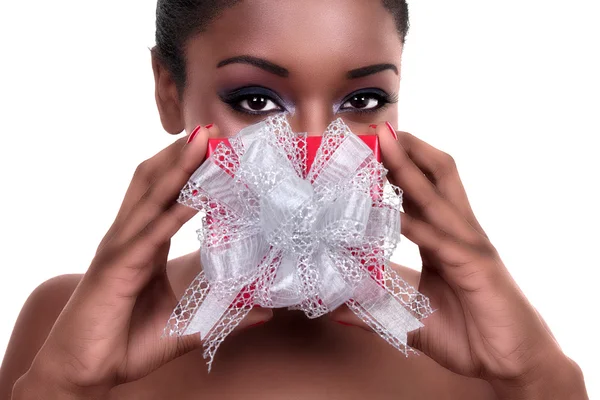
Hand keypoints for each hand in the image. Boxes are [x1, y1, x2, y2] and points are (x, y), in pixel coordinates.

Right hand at [20, 125, 271, 396]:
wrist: (87, 371)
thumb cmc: (128, 342)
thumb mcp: (186, 324)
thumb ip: (225, 315)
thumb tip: (266, 310)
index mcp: (144, 243)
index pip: (165, 194)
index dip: (187, 169)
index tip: (217, 149)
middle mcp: (130, 236)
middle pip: (153, 180)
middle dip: (181, 152)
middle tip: (212, 128)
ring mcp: (122, 247)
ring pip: (149, 194)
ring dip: (176, 165)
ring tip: (202, 139)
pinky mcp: (118, 266)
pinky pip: (150, 231)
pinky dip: (173, 210)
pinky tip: (194, 196)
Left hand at [330, 122, 586, 396]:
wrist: (509, 360)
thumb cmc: (468, 333)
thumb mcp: (412, 318)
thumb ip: (376, 310)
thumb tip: (337, 308)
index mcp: (443, 238)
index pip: (419, 192)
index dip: (396, 169)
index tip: (368, 153)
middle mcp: (457, 232)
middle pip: (436, 175)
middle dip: (408, 149)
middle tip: (377, 130)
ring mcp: (468, 244)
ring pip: (440, 192)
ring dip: (411, 166)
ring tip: (387, 142)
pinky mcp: (475, 265)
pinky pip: (439, 237)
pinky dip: (415, 222)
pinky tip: (392, 212)